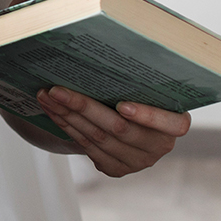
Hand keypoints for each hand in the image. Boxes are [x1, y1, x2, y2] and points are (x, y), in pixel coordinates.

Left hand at [36, 86, 190, 176]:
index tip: (121, 104)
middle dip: (84, 107)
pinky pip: (87, 146)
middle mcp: (158, 147)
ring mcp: (136, 161)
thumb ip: (134, 81)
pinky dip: (66, 126)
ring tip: (46, 96)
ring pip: (97, 138)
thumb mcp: (143, 88)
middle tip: (56, 90)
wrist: (126, 120)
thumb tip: (101, 51)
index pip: (172, 124)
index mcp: (174, 124)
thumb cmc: (135, 95)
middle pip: (119, 128)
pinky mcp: (116, 169)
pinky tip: (52, 111)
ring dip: (67, 115)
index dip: (147, 116)